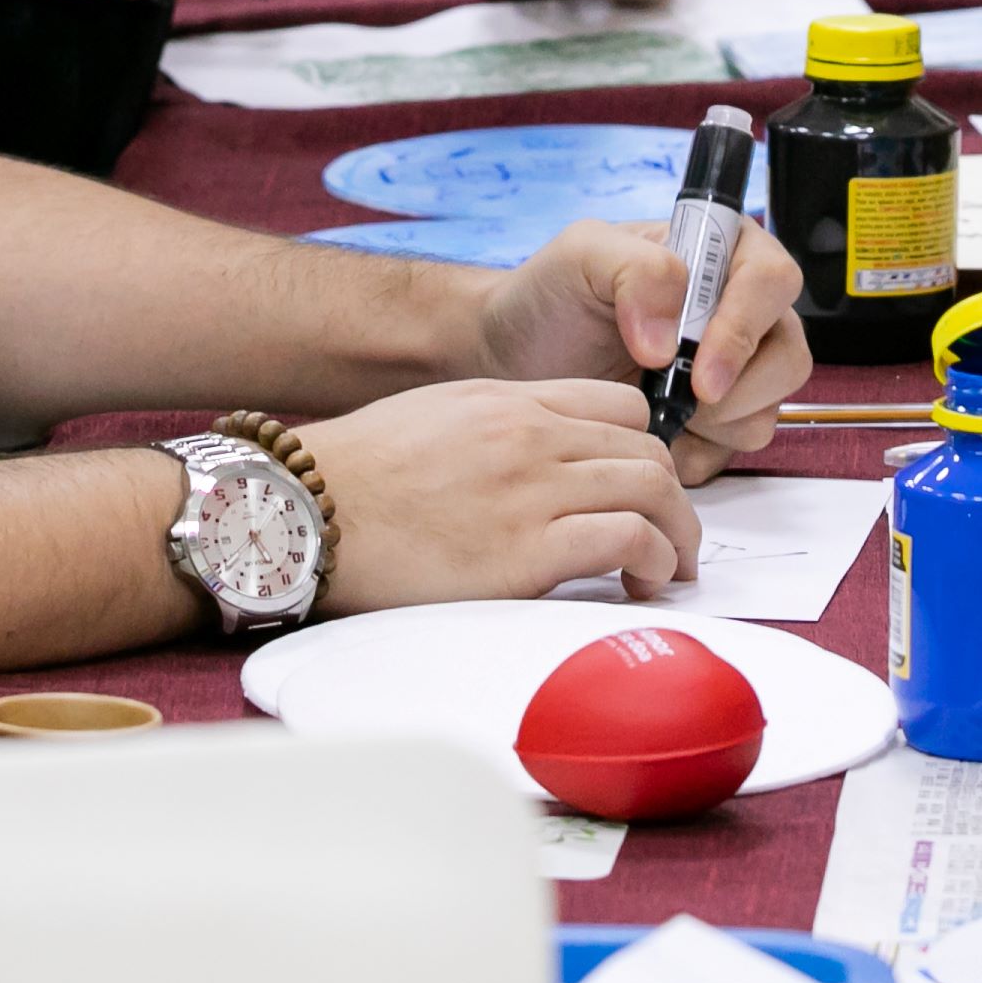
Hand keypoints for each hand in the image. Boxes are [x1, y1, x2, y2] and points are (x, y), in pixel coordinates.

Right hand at [307, 378, 700, 608]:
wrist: (305, 511)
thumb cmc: (355, 478)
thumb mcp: (434, 419)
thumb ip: (496, 430)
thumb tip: (532, 468)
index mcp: (509, 401)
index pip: (620, 403)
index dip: (646, 445)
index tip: (645, 484)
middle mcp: (530, 436)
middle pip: (647, 448)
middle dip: (674, 496)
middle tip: (672, 536)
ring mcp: (531, 490)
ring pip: (654, 488)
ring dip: (677, 533)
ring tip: (667, 566)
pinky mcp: (526, 552)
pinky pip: (626, 539)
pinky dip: (653, 559)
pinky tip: (642, 581)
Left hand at [475, 215, 814, 476]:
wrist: (517, 358)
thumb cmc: (550, 297)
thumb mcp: (581, 256)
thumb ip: (635, 271)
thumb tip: (672, 336)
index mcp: (721, 254)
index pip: (771, 282)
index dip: (745, 329)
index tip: (699, 372)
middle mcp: (740, 312)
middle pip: (787, 356)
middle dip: (736, 389)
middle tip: (679, 400)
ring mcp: (734, 372)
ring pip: (766, 411)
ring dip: (713, 423)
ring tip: (653, 408)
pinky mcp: (717, 423)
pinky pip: (733, 451)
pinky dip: (694, 451)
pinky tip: (650, 430)